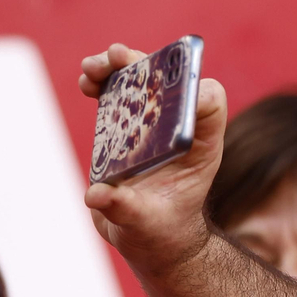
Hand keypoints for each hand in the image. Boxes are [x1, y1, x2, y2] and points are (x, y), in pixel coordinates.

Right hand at [78, 43, 227, 278]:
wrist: (149, 238)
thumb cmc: (160, 233)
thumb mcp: (145, 225)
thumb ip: (125, 210)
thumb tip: (98, 195)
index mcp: (201, 149)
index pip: (210, 103)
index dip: (191, 90)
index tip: (162, 94)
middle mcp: (180, 130)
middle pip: (171, 81)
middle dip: (146, 65)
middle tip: (118, 57)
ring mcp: (154, 125)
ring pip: (142, 80)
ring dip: (118, 65)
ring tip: (95, 67)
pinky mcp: (128, 125)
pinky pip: (119, 92)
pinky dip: (102, 80)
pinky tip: (87, 82)